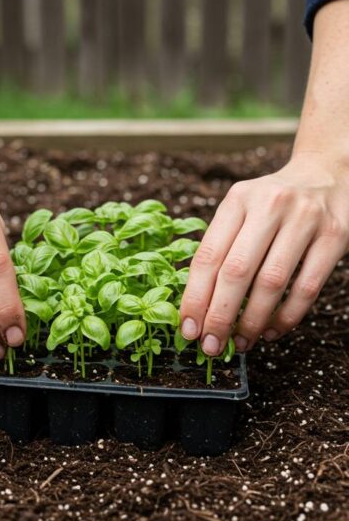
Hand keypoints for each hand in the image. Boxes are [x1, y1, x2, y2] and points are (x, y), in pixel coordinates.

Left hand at [180, 157, 348, 354]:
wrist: (328, 174)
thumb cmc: (271, 204)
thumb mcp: (241, 210)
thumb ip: (221, 246)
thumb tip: (195, 306)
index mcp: (237, 200)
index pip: (208, 256)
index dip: (194, 297)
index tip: (186, 328)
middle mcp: (269, 206)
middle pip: (236, 272)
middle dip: (219, 316)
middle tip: (210, 345)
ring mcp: (305, 220)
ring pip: (272, 282)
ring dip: (252, 321)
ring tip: (239, 343)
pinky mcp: (335, 236)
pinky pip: (307, 287)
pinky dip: (286, 317)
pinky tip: (270, 332)